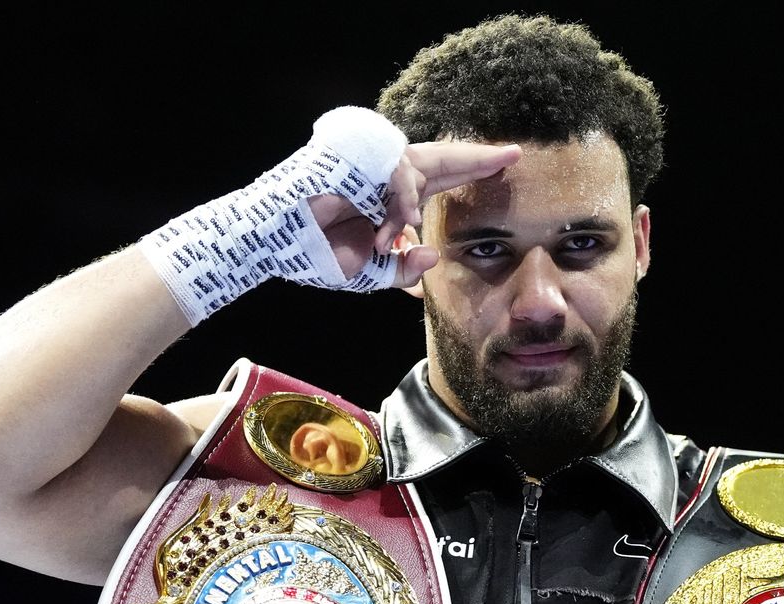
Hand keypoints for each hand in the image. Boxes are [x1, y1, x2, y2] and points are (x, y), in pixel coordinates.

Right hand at [307, 140, 521, 286]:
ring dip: (409, 205)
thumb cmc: (314, 253)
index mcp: (390, 198)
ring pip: (413, 171)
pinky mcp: (349, 151)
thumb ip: (401, 270)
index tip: (508, 163)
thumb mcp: (368, 272)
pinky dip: (397, 196)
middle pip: (440, 160)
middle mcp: (384, 176)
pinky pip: (390, 168)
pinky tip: (395, 218)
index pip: (441, 180)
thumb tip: (431, 256)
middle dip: (476, 159)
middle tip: (513, 154)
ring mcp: (367, 161)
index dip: (472, 171)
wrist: (270, 242)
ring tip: (392, 233)